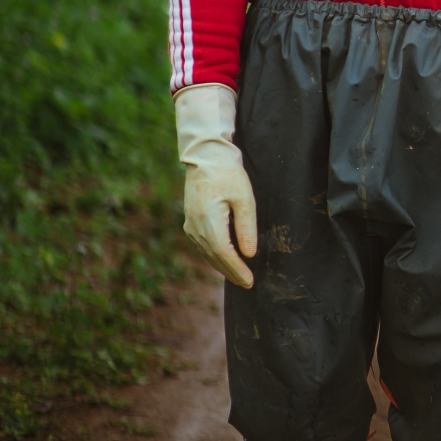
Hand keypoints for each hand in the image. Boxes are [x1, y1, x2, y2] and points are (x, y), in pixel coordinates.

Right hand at [174, 84, 257, 287]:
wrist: (205, 157)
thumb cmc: (228, 173)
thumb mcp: (244, 197)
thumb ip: (246, 227)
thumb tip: (249, 253)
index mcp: (208, 222)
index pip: (224, 254)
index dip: (237, 270)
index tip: (250, 281)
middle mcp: (195, 227)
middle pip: (214, 258)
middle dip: (232, 272)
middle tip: (248, 283)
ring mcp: (191, 225)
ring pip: (208, 253)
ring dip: (223, 266)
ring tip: (240, 275)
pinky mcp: (191, 222)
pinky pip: (204, 245)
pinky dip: (216, 255)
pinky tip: (226, 259)